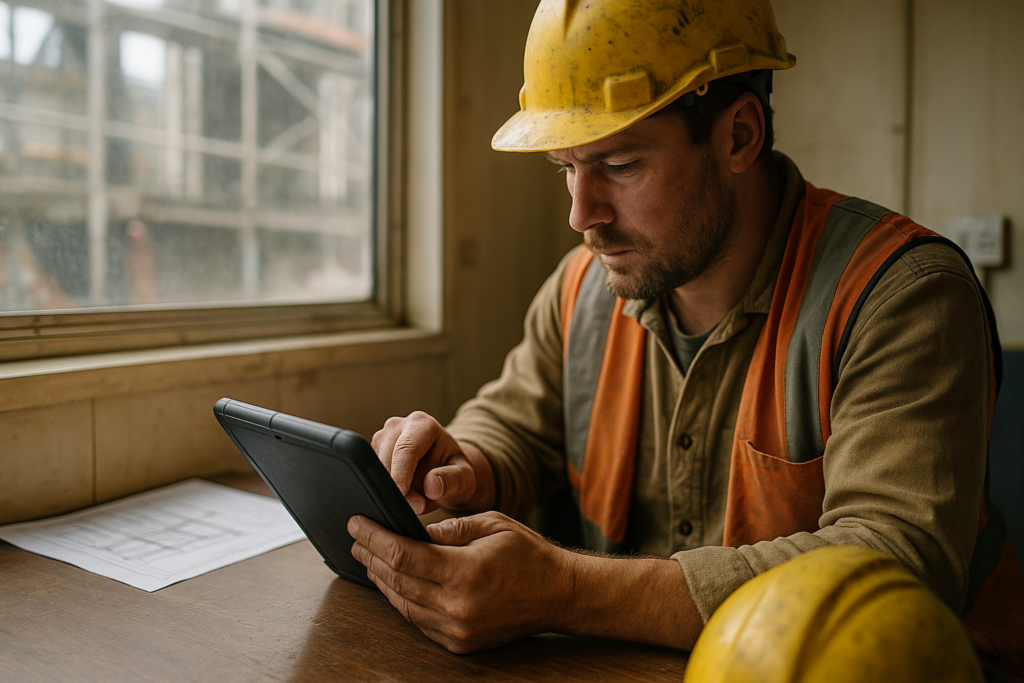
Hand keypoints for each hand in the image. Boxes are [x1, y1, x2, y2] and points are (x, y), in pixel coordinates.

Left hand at [348, 512, 577, 652]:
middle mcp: (457, 606)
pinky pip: (419, 620)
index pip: (403, 554)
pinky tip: (394, 583)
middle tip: (355, 539)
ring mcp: (458, 629)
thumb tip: (412, 531)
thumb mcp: (490, 524)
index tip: (357, 524)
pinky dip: (402, 600)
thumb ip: (448, 529)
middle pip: (397, 580)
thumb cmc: (528, 554)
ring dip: (382, 580)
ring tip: (368, 559)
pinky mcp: (460, 643)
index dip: (374, 538)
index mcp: (465, 571)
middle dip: (371, 556)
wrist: (559, 594)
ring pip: (403, 604)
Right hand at [372, 411, 494, 514]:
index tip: (401, 494)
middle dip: (397, 487)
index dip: (402, 472)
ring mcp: (382, 437)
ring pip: (374, 467)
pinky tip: (403, 495)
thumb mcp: (464, 478)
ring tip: (417, 499)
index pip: (406, 448)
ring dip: (391, 488)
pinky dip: (384, 488)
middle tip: (417, 507)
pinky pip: (370, 474)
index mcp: (422, 424)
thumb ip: (451, 481)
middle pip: (387, 458)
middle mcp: (398, 425)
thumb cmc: (455, 472)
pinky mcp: (373, 452)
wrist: (445, 472)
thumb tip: (431, 486)